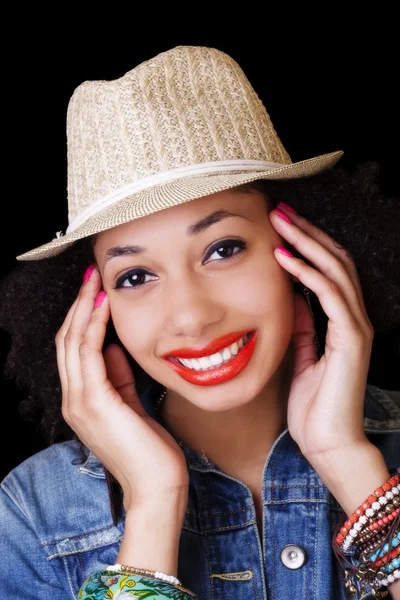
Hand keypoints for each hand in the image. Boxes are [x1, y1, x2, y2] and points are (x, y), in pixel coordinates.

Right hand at [55, 265, 188, 511]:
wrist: (157, 487)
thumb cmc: (150, 450)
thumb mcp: (131, 405)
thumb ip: (119, 378)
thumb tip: (115, 349)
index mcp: (81, 401)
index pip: (74, 350)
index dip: (82, 318)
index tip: (95, 291)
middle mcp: (73, 400)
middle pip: (67, 340)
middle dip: (79, 305)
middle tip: (92, 276)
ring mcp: (80, 402)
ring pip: (73, 342)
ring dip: (84, 308)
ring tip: (95, 282)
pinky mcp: (95, 402)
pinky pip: (89, 353)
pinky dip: (95, 326)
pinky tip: (105, 306)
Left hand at [269, 204, 373, 461]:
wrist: (328, 444)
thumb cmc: (314, 406)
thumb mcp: (302, 356)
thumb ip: (303, 327)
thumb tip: (291, 298)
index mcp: (341, 322)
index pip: (328, 271)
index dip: (308, 245)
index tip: (282, 226)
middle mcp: (353, 318)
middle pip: (335, 261)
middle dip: (307, 232)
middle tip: (280, 210)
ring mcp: (355, 327)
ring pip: (335, 270)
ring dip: (307, 242)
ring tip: (281, 221)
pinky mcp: (350, 339)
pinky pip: (329, 296)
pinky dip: (307, 273)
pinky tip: (286, 257)